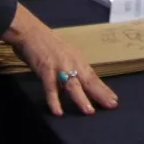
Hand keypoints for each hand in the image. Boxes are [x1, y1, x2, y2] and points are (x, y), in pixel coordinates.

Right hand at [3, 6, 117, 115]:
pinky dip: (54, 100)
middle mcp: (72, 63)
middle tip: (111, 105)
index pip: (93, 77)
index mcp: (78, 59)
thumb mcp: (65, 54)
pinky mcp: (45, 70)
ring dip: (81, 99)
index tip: (114, 100)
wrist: (30, 31)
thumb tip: (81, 82)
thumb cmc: (47, 43)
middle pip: (88, 80)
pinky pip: (50, 88)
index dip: (103, 89)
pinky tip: (58, 112)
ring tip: (89, 111)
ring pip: (72, 85)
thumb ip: (73, 67)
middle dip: (100, 94)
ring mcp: (59, 67)